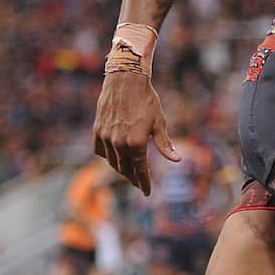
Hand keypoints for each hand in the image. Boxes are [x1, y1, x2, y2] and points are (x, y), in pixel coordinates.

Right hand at [92, 73, 179, 195]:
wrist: (126, 81)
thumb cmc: (147, 100)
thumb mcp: (160, 122)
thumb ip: (165, 144)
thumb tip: (176, 160)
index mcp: (137, 143)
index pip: (140, 170)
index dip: (144, 183)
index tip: (147, 193)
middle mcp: (120, 143)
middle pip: (125, 169)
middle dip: (133, 178)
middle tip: (139, 184)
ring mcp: (106, 137)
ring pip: (113, 162)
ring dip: (121, 169)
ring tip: (129, 173)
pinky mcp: (98, 131)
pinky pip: (101, 151)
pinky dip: (108, 157)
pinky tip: (115, 157)